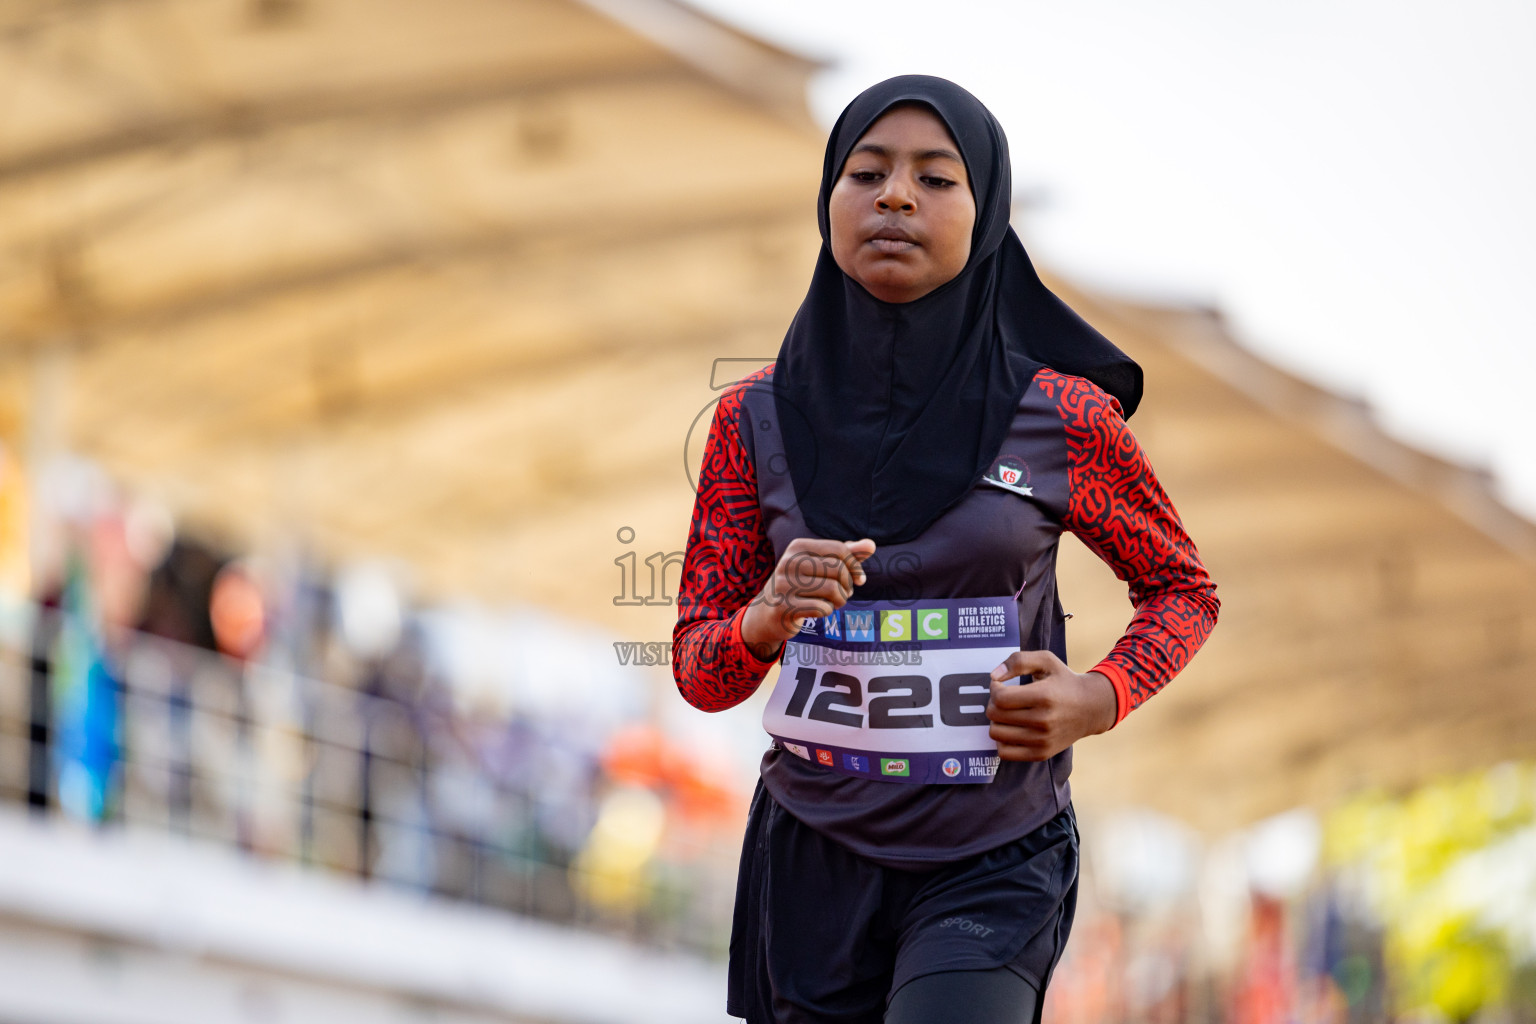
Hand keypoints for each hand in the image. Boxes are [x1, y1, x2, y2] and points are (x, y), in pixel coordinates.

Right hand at [740, 538, 876, 657]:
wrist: (767, 613)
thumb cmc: (801, 585)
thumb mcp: (821, 566)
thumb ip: (847, 554)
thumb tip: (871, 545)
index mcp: (798, 546)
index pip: (839, 550)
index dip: (855, 566)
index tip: (858, 579)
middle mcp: (788, 562)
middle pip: (838, 569)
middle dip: (848, 584)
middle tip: (843, 593)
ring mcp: (784, 584)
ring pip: (833, 589)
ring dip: (840, 600)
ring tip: (834, 602)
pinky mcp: (783, 607)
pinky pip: (823, 608)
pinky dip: (827, 611)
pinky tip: (819, 610)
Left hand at [985, 651, 1116, 761]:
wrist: (1092, 708)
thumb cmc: (1065, 681)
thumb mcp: (1046, 660)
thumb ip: (1019, 660)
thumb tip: (994, 676)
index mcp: (1044, 696)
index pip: (1000, 698)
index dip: (994, 689)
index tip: (1000, 685)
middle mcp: (1044, 721)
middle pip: (995, 715)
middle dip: (993, 703)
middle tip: (1004, 698)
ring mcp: (1042, 740)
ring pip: (996, 733)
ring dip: (996, 721)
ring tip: (1008, 713)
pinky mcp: (1041, 754)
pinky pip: (1005, 753)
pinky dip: (1002, 740)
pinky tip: (1012, 729)